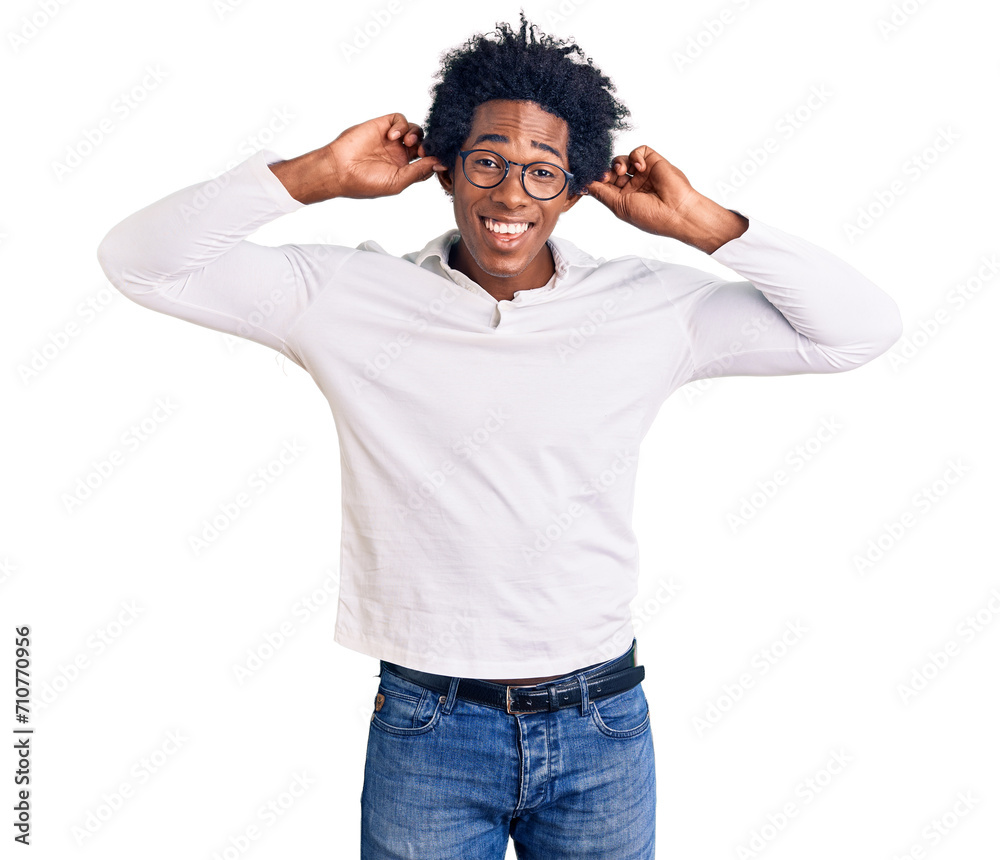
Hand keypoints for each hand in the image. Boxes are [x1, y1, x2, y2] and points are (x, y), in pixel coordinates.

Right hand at [324, 113, 440, 198]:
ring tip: (408, 142)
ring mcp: (391, 140)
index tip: (440, 162)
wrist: (340, 170)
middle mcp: (399, 154)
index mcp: (404, 170)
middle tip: (422, 151)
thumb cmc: (365, 182)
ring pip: (415, 130)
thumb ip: (419, 171)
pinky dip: (401, 125)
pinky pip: (400, 119)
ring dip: (416, 134)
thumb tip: (440, 163)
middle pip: (424, 144)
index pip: (427, 162)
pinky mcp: (382, 126)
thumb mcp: (398, 181)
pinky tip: (392, 136)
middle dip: (428, 146)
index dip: (434, 160)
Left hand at [586, 145, 746, 253]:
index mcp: (623, 199)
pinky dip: (635, 156)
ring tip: (622, 172)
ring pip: (621, 160)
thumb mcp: (619, 206)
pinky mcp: (653, 161)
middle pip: (610, 171)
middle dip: (604, 172)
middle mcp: (632, 185)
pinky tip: (639, 167)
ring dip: (617, 163)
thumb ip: (601, 193)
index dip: (595, 180)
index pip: (603, 185)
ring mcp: (642, 173)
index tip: (587, 179)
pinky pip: (638, 151)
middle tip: (604, 176)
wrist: (677, 211)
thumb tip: (583, 185)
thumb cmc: (650, 216)